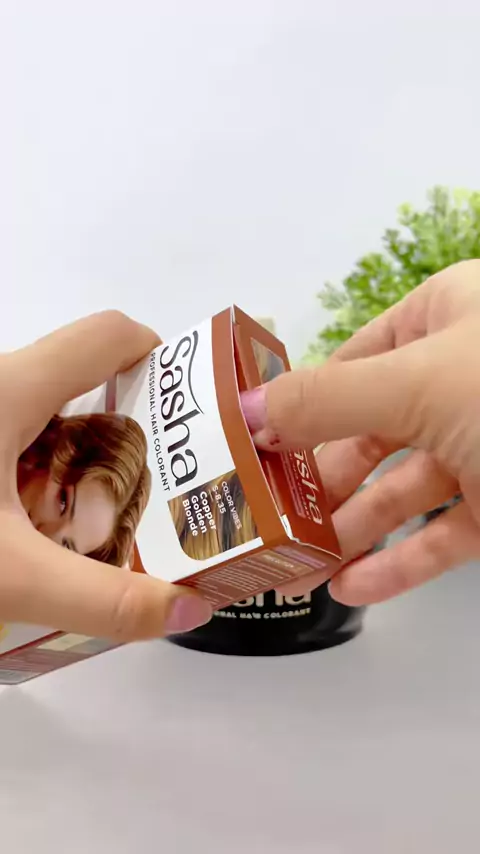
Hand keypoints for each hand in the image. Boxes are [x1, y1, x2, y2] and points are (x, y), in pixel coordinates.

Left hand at [0, 311, 211, 638]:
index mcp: (11, 386)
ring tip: (104, 522)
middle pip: (84, 383)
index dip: (163, 361)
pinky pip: (12, 435)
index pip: (111, 334)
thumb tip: (190, 608)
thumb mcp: (10, 576)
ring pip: (45, 415)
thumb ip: (103, 598)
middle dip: (130, 435)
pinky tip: (35, 527)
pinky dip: (40, 471)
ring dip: (83, 461)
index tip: (191, 420)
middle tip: (159, 495)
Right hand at [241, 260, 479, 604]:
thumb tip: (245, 408)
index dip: (296, 403)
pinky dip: (400, 562)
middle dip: (315, 483)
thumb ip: (324, 399)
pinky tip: (354, 585)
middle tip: (265, 523)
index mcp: (444, 319)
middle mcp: (460, 378)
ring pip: (401, 488)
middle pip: (367, 432)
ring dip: (350, 531)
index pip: (350, 360)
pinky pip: (443, 533)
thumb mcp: (417, 383)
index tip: (249, 447)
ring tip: (297, 569)